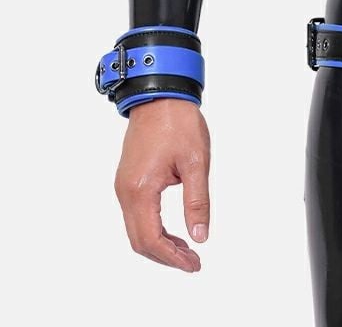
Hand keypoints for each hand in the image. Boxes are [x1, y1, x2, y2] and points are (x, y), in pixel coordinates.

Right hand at [114, 98, 210, 271]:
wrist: (160, 96)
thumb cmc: (178, 123)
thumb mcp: (195, 162)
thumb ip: (197, 201)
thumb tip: (200, 236)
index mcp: (141, 189)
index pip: (151, 239)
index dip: (172, 257)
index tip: (194, 263)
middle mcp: (126, 192)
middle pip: (140, 240)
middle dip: (166, 256)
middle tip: (193, 261)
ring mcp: (124, 186)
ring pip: (136, 229)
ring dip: (159, 244)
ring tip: (187, 250)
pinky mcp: (128, 180)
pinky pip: (136, 215)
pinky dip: (153, 229)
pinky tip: (173, 231)